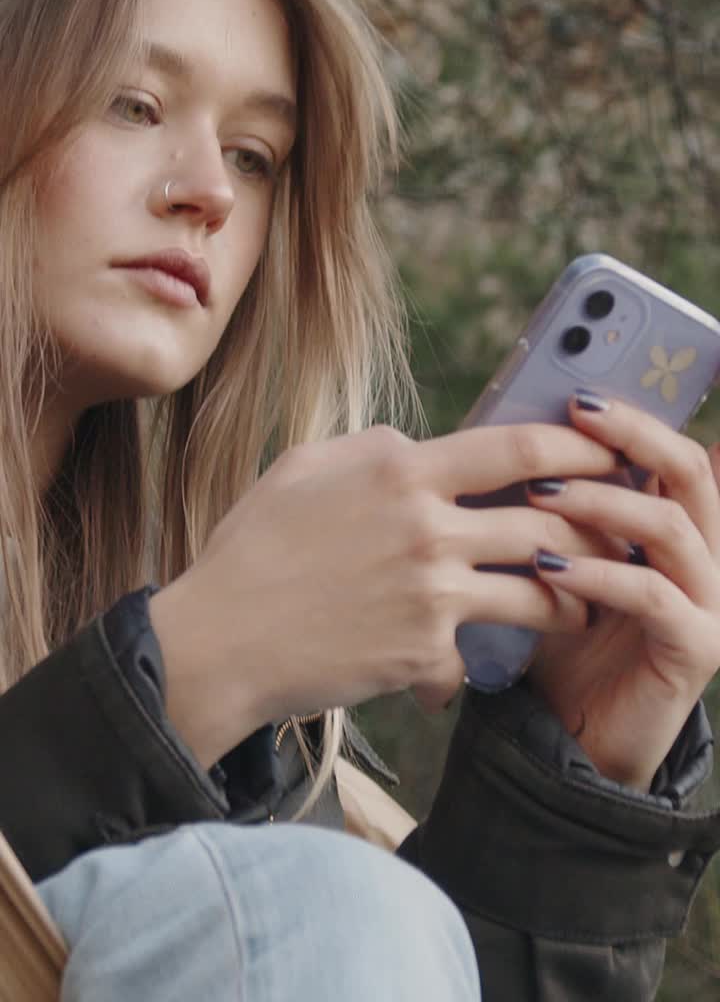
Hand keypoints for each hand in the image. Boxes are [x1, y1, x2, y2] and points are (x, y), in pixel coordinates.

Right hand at [150, 422, 616, 766]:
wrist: (221, 640)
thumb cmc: (254, 545)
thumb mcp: (306, 465)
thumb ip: (375, 447)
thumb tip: (422, 445)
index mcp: (401, 471)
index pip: (519, 450)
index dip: (579, 448)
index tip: (610, 451)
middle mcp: (428, 530)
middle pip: (548, 523)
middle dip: (597, 527)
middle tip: (618, 531)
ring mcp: (432, 595)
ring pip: (537, 594)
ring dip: (571, 599)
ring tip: (581, 603)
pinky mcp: (424, 653)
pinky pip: (471, 655)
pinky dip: (466, 661)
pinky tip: (457, 667)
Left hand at [526, 393, 719, 790]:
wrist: (570, 732)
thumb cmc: (559, 633)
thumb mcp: (560, 554)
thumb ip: (559, 502)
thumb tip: (512, 431)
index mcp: (677, 524)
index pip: (678, 451)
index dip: (648, 416)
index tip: (591, 390)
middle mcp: (707, 553)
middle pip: (688, 471)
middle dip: (633, 432)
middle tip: (577, 409)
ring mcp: (709, 601)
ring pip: (669, 527)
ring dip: (602, 501)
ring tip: (542, 493)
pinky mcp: (697, 647)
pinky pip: (651, 594)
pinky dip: (597, 574)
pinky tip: (547, 566)